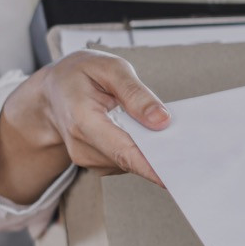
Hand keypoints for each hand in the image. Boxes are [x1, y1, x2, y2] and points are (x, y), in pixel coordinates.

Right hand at [0, 51, 169, 204]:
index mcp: (83, 120)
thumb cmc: (80, 75)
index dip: (150, 166)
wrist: (51, 92)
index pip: (122, 151)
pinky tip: (147, 134)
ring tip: (163, 129)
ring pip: (130, 162)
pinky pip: (127, 160)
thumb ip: (135, 93)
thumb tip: (162, 119)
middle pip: (130, 160)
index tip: (174, 177)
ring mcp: (88, 158)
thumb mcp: (109, 68)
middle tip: (193, 152)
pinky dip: (141, 150)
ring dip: (151, 150)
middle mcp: (82, 146)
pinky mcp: (97, 162)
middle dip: (161, 157)